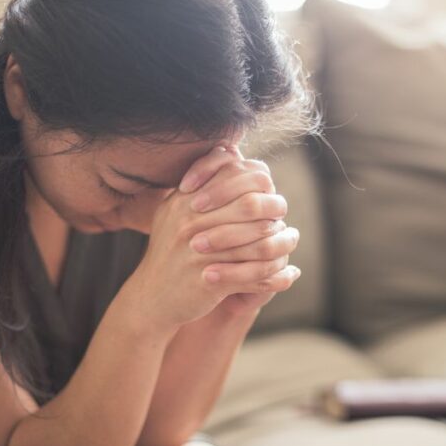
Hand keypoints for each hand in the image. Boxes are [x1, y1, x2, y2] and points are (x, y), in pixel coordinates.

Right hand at [118, 147, 297, 332]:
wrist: (153, 296)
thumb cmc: (171, 250)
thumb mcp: (175, 209)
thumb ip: (200, 181)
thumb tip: (228, 149)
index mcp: (185, 201)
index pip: (233, 176)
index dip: (257, 182)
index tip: (267, 190)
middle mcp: (191, 222)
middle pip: (250, 205)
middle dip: (274, 207)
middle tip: (282, 212)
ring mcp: (201, 252)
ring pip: (258, 241)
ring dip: (282, 242)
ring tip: (291, 239)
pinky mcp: (211, 281)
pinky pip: (255, 275)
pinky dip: (277, 275)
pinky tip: (289, 272)